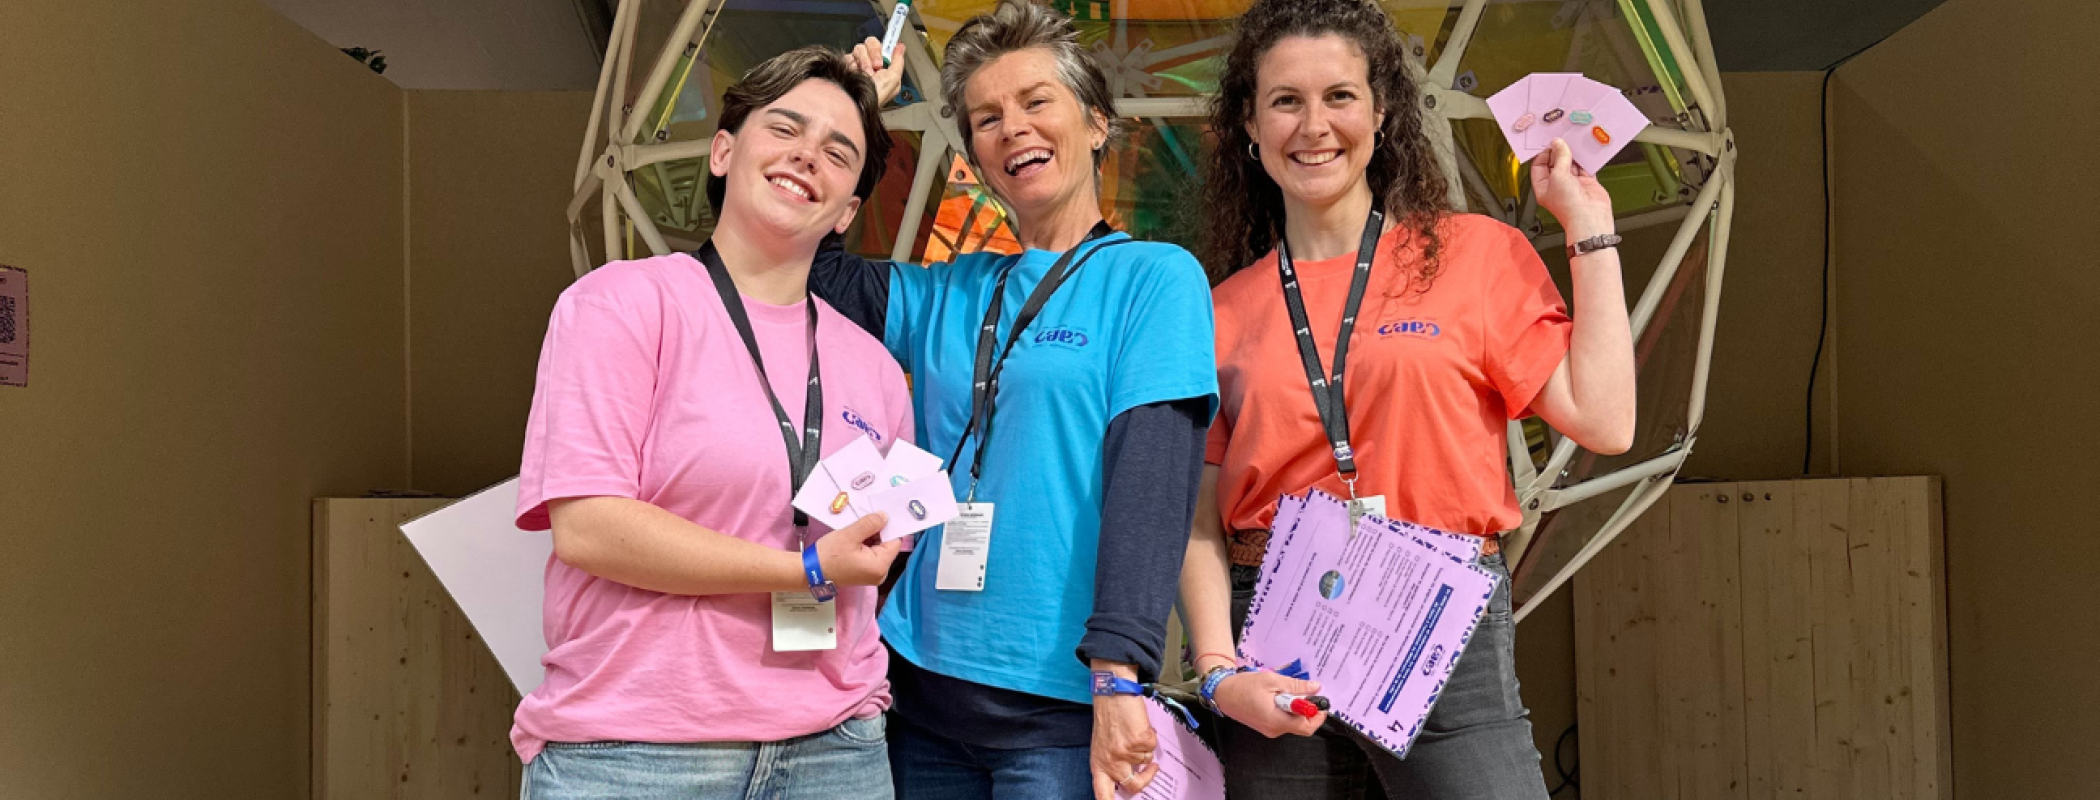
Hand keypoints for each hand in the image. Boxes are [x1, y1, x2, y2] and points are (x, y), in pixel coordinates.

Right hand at [813, 512, 899, 585]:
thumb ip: (870, 524)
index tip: (880, 515)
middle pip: (888, 546)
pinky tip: (856, 538)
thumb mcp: (850, 535)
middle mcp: (881, 574)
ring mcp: (873, 575)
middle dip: (879, 532)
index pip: (894, 541)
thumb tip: (885, 516)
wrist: (810, 572)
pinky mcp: (865, 574)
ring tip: (858, 529)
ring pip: (879, 549)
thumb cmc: (829, 554)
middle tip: (866, 520)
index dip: (889, 527)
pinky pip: (872, 555)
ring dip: (871, 537)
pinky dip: (866, 545)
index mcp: (880, 566)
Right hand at [848, 36, 905, 107]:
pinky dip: (855, 61)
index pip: (886, 50)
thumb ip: (898, 61)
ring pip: (861, 47)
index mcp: (885, 70)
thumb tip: (901, 47)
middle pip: (873, 44)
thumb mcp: (894, 79)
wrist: (857, 99)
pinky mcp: (847, 63)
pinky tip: (856, 70)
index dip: (888, 47)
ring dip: (865, 60)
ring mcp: (858, 64)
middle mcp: (872, 66)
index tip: (891, 42)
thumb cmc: (876, 95)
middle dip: (876, 53)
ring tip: (866, 72)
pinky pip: (851, 53)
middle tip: (877, 65)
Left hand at [1090, 682, 1159, 798]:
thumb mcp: (1102, 745)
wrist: (1112, 693)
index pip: (1102, 794)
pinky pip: (1153, 747)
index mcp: (1099, 764)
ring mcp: (1126, 753)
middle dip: (1146, 779)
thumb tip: (1131, 775)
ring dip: (1145, 748)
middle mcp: (1111, 762)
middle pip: (1133, 786)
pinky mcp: (1140, 742)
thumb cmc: (1108, 717)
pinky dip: (1151, 736)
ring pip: (1146, 760)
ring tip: (1135, 731)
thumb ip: (1112, 762)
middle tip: (1151, 769)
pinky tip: (1140, 725)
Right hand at [1214, 671, 1325, 737]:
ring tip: (1291, 691)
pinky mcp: (1266, 726)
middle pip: (1301, 726)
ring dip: (1298, 709)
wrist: (1222, 693)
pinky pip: (1284, 721)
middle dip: (1309, 711)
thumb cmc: (1244, 686)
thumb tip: (1316, 687)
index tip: (1321, 701)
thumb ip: (1296, 686)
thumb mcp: (1272, 681)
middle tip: (1309, 693)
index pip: (1306, 726)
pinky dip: (1289, 710)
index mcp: (1276, 720)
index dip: (1318, 715)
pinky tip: (1282, 697)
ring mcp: (1270, 730)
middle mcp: (1274, 730)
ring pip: (1293, 723)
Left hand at [1530, 138, 1615, 239]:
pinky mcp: (1587, 183)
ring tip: (1574, 142)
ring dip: (1573, 154)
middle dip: (1559, 151)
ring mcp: (1572, 184)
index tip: (1550, 143)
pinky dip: (1586, 159)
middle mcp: (1557, 186)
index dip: (1543, 154)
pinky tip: (1585, 151)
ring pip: (1571, 164)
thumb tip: (1558, 144)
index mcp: (1543, 187)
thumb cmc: (1568, 206)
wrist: (1590, 217)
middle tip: (1563, 139)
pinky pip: (1585, 167)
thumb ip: (1559, 158)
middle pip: (1556, 163)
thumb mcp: (1558, 176)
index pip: (1539, 166)